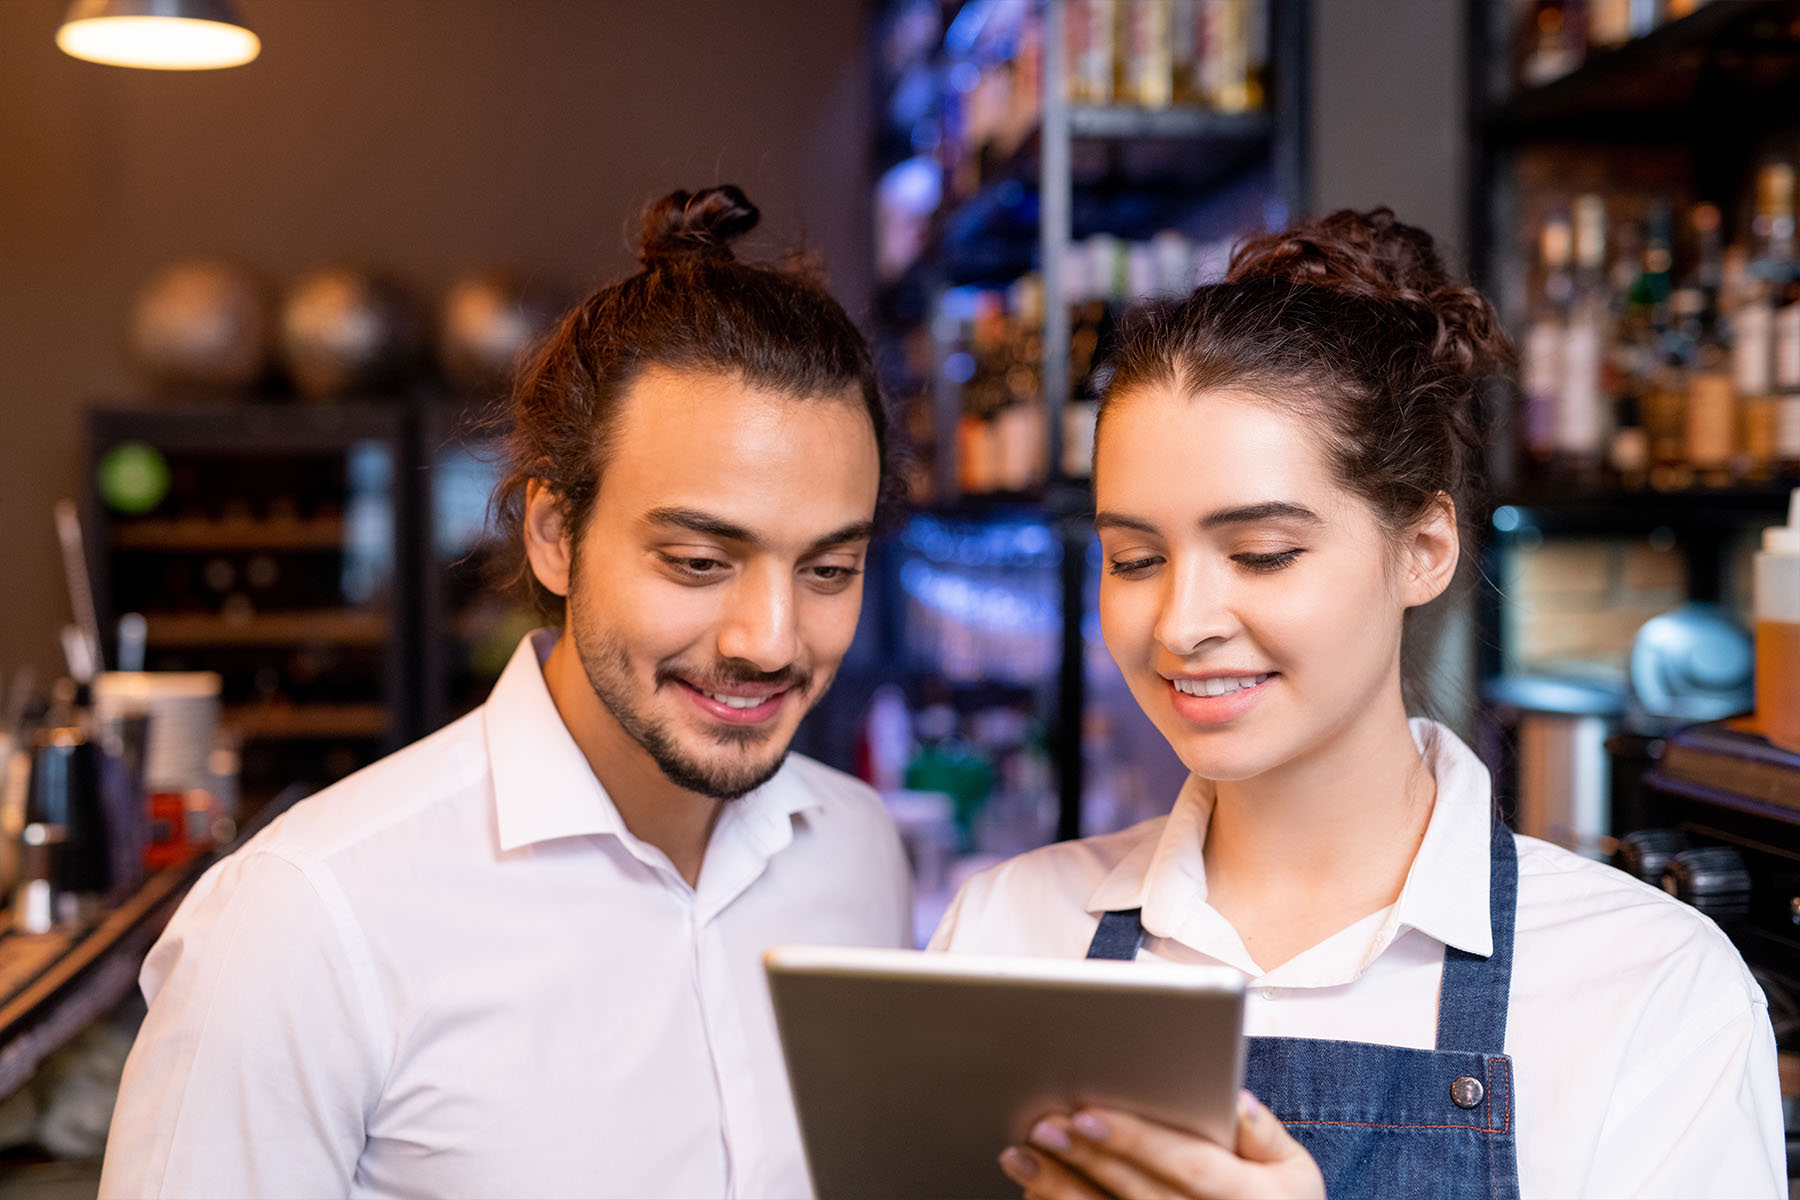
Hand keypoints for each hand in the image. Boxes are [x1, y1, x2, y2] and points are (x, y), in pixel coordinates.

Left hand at [997, 1090, 1324, 1199]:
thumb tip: (1237, 1099)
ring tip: (1019, 1155)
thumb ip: (1264, 1135)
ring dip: (1058, 1189)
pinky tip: (1033, 1191)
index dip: (1136, 1139)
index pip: (1187, 1166)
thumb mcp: (1295, 1173)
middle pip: (1137, 1192)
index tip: (1088, 1113)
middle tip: (1042, 1125)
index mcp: (1249, 1196)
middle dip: (1086, 1157)